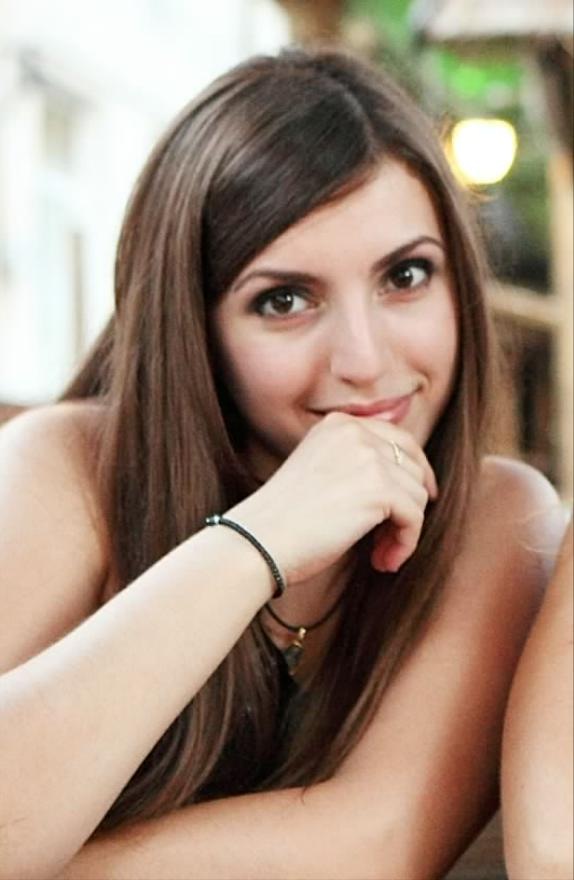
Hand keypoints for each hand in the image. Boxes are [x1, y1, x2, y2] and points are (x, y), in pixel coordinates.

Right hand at [227, 412, 437, 585]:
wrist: (259, 540)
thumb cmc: (283, 520)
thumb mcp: (321, 473)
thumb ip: (356, 465)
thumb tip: (409, 481)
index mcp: (338, 425)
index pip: (398, 440)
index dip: (414, 473)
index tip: (415, 502)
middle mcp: (355, 432)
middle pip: (413, 466)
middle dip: (411, 504)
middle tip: (392, 538)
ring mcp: (369, 457)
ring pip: (417, 494)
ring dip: (404, 531)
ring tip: (380, 555)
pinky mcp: (379, 488)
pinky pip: (414, 518)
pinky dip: (405, 544)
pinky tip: (382, 562)